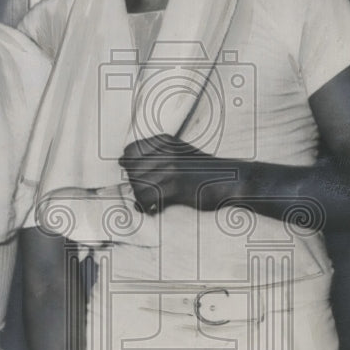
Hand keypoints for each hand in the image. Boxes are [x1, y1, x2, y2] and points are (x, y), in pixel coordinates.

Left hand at [120, 134, 234, 213]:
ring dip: (142, 199)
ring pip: (137, 186)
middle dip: (135, 185)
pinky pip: (147, 199)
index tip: (140, 177)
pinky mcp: (176, 186)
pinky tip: (156, 209)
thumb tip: (120, 161)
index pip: (129, 151)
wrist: (229, 180)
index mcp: (164, 141)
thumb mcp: (177, 153)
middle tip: (149, 193)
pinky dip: (148, 207)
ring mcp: (171, 168)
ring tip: (153, 203)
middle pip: (131, 171)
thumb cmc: (200, 170)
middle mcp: (166, 152)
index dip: (130, 167)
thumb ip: (151, 155)